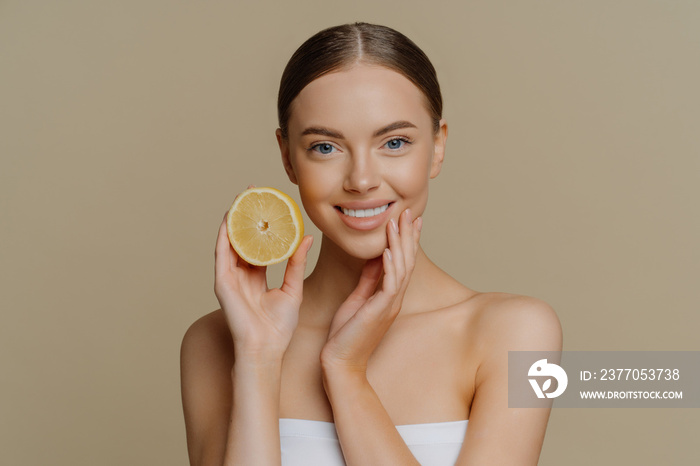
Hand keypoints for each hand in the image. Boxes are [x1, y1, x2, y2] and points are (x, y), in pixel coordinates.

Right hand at [214, 189, 313, 361]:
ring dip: (235, 220)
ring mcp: (229, 277)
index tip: (270, 204)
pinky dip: (224, 236)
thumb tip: (307, 238)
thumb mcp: (293, 288)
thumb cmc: (279, 326)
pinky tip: (229, 219)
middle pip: (243, 238)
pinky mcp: (222, 282)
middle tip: (254, 192)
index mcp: (257, 276)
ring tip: (241, 199)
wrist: (266, 348)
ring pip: (230, 242)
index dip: (263, 224)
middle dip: (247, 215)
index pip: (259, 243)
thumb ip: (297, 263)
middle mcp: (241, 274)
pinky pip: (221, 254)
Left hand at [320, 209, 421, 372]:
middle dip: (408, 235)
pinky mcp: (379, 312)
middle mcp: (394, 299)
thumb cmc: (346, 335)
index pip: (401, 262)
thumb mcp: (357, 300)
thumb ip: (368, 279)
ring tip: (397, 222)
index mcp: (389, 296)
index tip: (408, 219)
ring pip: (400, 269)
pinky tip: (386, 250)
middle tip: (410, 212)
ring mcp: (389, 305)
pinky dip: (388, 266)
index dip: (405, 240)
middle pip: (406, 261)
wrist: (341, 363)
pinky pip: (388, 285)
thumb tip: (375, 257)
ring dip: (399, 244)